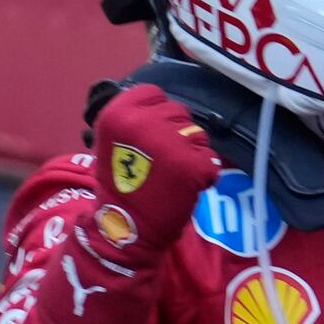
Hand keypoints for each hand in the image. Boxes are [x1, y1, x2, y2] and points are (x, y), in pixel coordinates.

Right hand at [77, 83, 225, 267]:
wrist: (125, 229)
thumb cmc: (121, 186)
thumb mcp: (114, 142)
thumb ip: (135, 119)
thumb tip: (161, 106)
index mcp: (119, 112)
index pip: (153, 94)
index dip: (157, 114)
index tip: (151, 136)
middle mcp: (144, 121)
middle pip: (178, 111)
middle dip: (175, 133)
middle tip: (160, 162)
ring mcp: (170, 142)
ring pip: (197, 134)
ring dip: (191, 152)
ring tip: (171, 175)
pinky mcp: (192, 165)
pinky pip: (209, 160)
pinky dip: (203, 175)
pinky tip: (184, 188)